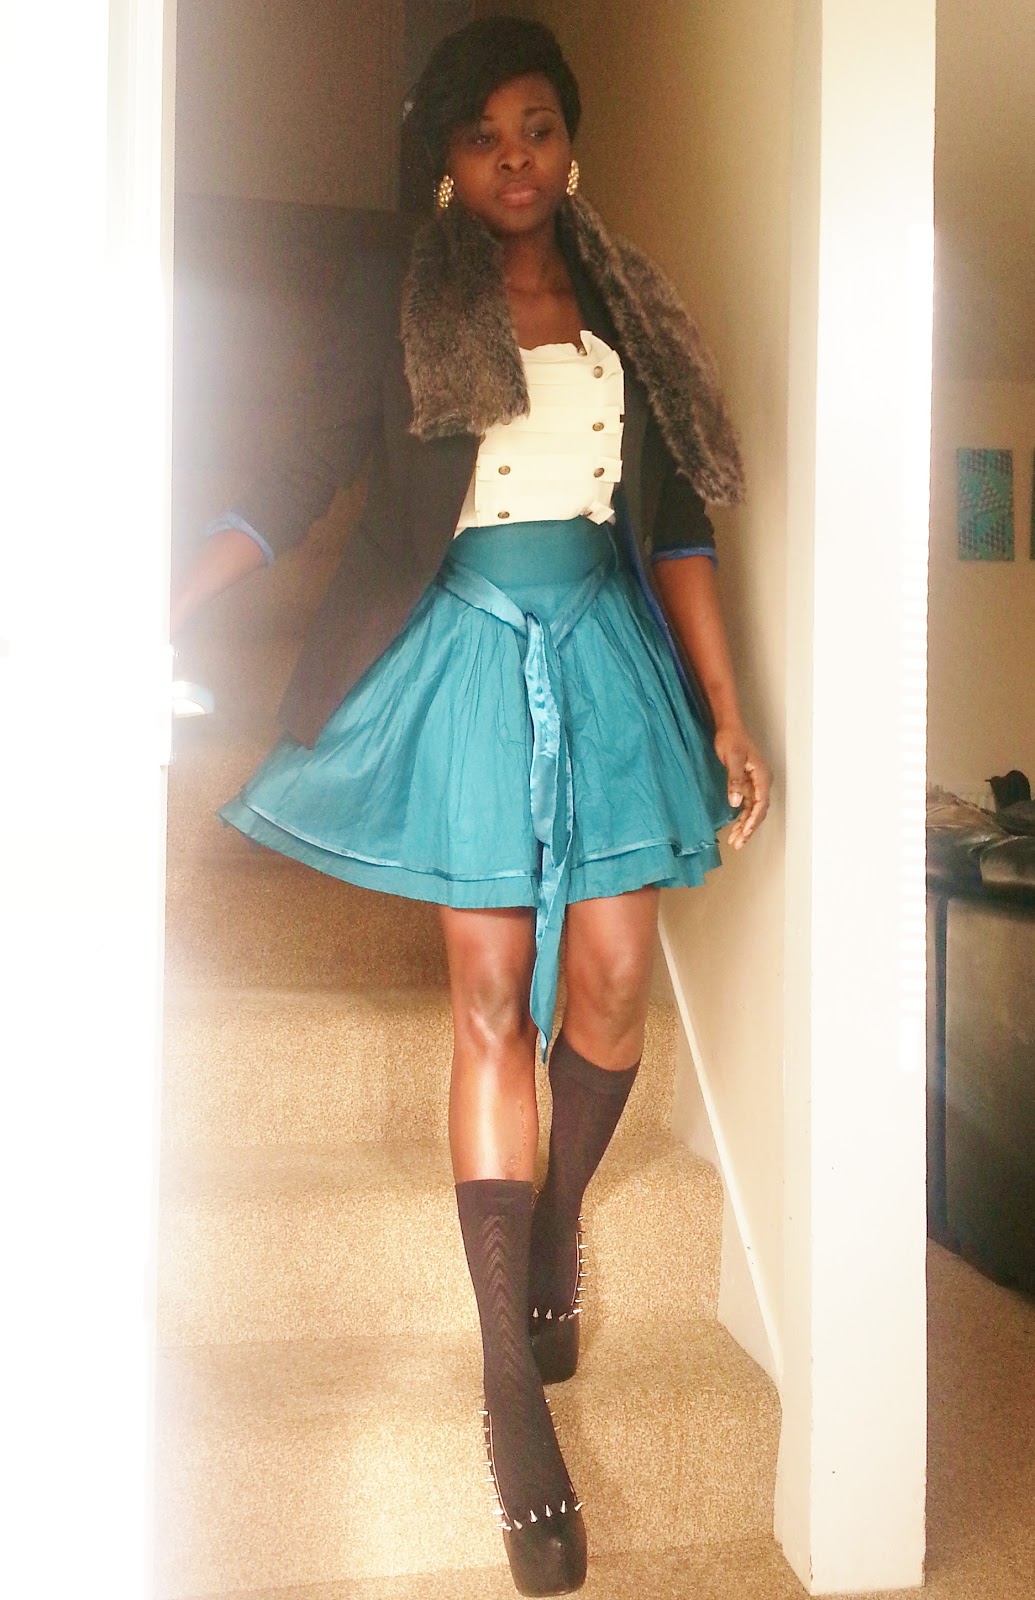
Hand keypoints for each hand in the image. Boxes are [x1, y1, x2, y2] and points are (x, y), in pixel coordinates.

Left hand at [713, 721, 770, 849]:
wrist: (728, 727)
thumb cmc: (731, 740)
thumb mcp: (732, 759)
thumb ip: (735, 781)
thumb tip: (736, 803)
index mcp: (762, 777)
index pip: (761, 804)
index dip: (753, 821)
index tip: (745, 833)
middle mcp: (762, 782)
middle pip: (759, 811)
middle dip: (749, 828)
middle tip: (738, 844)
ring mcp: (755, 783)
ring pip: (753, 810)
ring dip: (745, 825)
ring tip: (735, 841)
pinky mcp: (747, 783)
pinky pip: (747, 804)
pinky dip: (741, 816)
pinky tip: (735, 827)